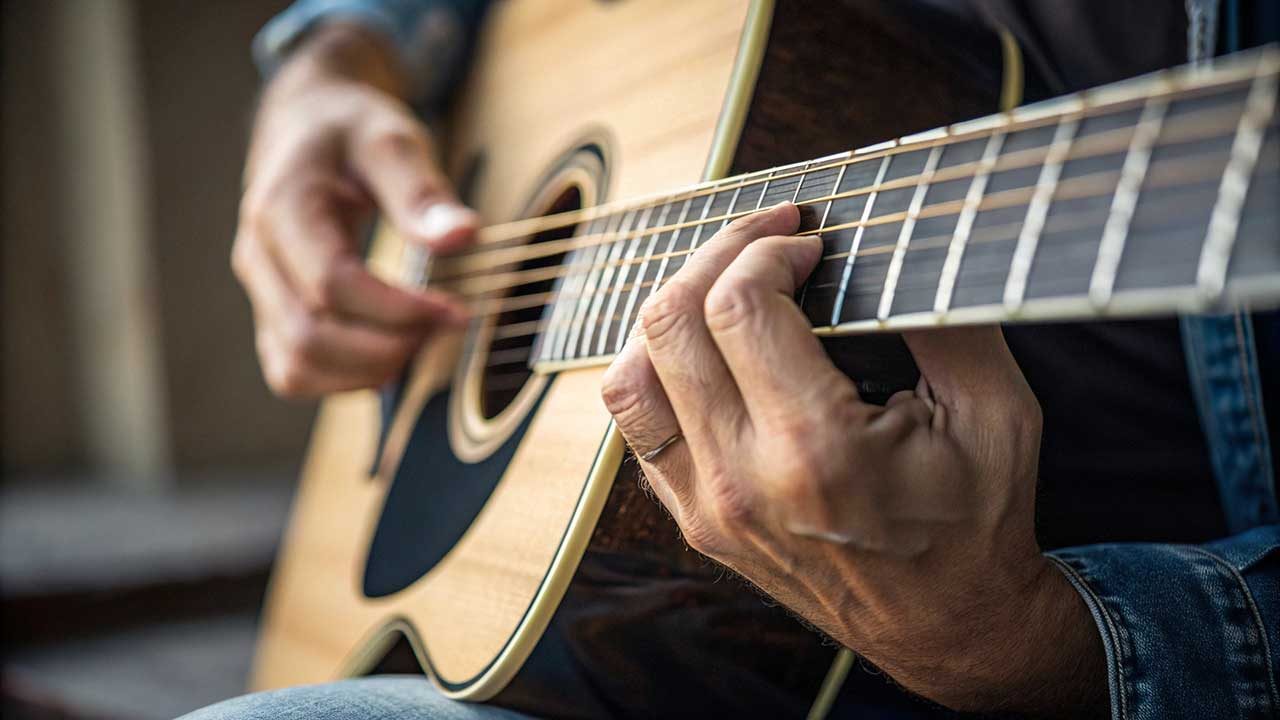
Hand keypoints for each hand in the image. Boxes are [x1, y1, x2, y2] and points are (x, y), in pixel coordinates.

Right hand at [233, 24, 474, 396]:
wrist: (305, 124)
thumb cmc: (350, 131)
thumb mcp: (391, 139)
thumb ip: (422, 191)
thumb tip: (462, 237)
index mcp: (282, 208)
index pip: (333, 285)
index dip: (399, 310)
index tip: (456, 310)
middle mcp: (258, 257)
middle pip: (310, 337)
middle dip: (387, 348)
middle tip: (444, 328)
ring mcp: (260, 291)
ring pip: (295, 367)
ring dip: (365, 372)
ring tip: (421, 342)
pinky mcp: (271, 313)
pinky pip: (293, 372)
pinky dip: (342, 380)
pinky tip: (391, 356)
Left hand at [602, 203, 1104, 714]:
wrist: (946, 629)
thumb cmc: (975, 523)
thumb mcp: (996, 414)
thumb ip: (947, 318)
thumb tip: (899, 235)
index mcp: (816, 450)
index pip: (738, 307)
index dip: (764, 247)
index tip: (806, 240)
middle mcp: (741, 481)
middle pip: (668, 326)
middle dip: (715, 255)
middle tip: (764, 237)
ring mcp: (706, 508)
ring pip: (628, 378)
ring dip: (668, 314)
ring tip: (723, 286)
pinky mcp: (694, 521)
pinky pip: (640, 427)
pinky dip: (660, 371)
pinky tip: (710, 349)